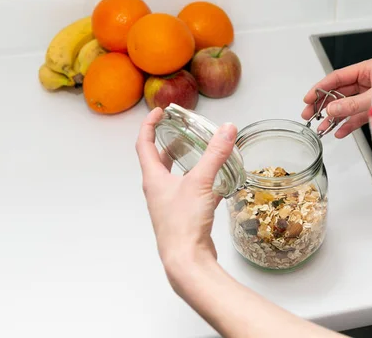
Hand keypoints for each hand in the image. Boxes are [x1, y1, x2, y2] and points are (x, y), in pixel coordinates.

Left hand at [135, 107, 237, 287]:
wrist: (187, 260)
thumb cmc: (183, 224)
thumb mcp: (200, 182)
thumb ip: (215, 155)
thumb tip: (227, 129)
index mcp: (153, 178)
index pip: (144, 144)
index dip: (149, 125)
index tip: (159, 112)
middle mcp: (158, 190)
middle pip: (158, 160)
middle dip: (168, 143)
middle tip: (181, 130)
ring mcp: (169, 204)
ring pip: (175, 177)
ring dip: (184, 163)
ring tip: (200, 152)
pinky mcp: (183, 216)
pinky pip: (190, 193)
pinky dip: (201, 183)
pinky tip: (218, 183)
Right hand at [301, 58, 371, 137]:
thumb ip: (352, 104)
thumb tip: (331, 109)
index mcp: (367, 70)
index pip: (337, 78)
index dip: (321, 88)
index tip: (308, 98)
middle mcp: (368, 82)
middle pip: (338, 92)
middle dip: (323, 105)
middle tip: (309, 114)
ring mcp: (371, 96)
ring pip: (346, 106)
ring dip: (333, 118)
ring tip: (322, 128)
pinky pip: (358, 117)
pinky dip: (348, 125)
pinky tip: (339, 132)